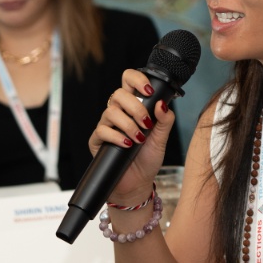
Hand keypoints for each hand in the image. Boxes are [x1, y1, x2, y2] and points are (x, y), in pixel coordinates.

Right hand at [89, 68, 174, 203]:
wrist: (137, 183)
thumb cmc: (148, 158)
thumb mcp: (161, 138)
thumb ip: (165, 120)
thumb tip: (162, 103)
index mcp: (133, 105)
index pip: (129, 80)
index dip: (137, 79)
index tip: (149, 90)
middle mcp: (118, 112)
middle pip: (118, 93)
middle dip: (136, 107)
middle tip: (146, 124)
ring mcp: (106, 125)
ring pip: (111, 111)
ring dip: (128, 124)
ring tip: (139, 139)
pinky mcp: (97, 140)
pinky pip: (102, 130)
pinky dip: (117, 136)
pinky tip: (127, 145)